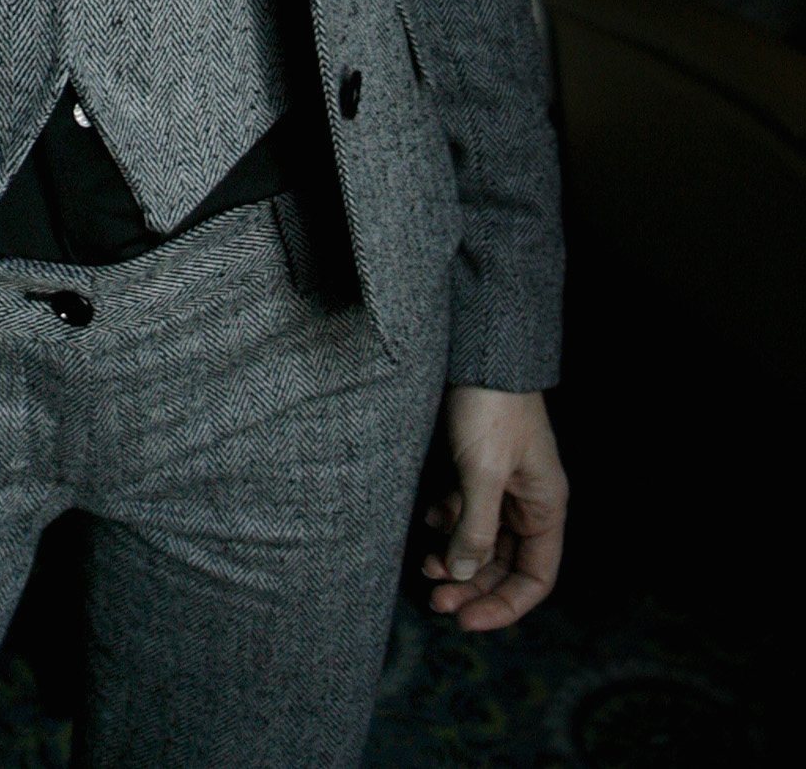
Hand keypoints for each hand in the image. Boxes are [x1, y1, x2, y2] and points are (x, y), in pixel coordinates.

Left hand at [420, 386, 567, 630]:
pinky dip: (447, 524)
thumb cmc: (491, 408)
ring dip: (456, 559)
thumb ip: (475, 529)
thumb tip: (463, 578)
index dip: (504, 607)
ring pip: (482, 542)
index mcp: (545, 508)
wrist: (479, 349)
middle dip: (473, 587)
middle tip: (435, 600)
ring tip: (424, 567)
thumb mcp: (483, 473)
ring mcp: (503, 486)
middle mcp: (528, 503)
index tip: (465, 620)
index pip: (535, 579)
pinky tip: (427, 521)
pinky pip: (466, 513)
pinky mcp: (478, 468)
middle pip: (505, 566)